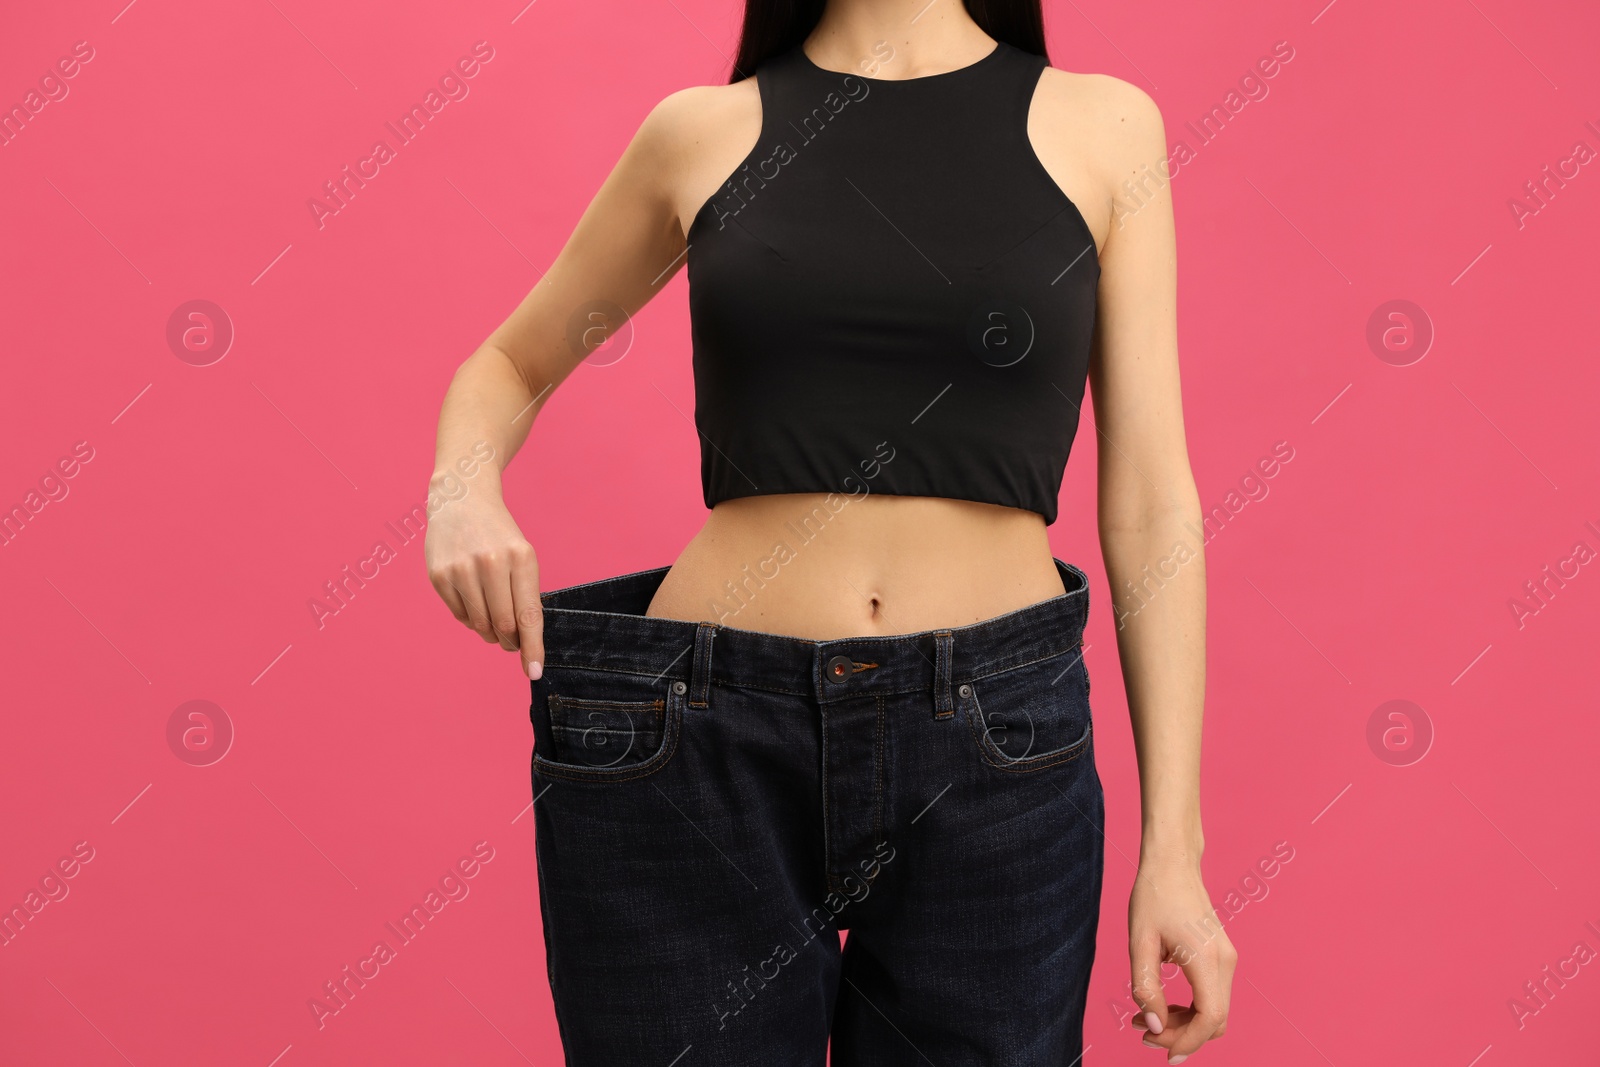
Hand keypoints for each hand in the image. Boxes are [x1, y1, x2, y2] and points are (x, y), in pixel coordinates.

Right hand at [423, 479, 544, 678]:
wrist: (461, 498)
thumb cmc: (499, 534)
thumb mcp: (522, 555)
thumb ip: (523, 595)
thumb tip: (520, 641)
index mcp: (521, 557)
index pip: (528, 615)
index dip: (532, 648)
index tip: (534, 672)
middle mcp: (491, 563)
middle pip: (503, 625)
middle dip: (511, 641)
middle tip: (512, 643)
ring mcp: (461, 570)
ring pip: (480, 624)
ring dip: (490, 632)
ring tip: (493, 620)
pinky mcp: (439, 575)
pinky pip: (459, 615)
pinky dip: (470, 618)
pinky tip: (473, 601)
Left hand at [1127, 856, 1236, 1062]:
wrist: (1173, 864)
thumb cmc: (1153, 897)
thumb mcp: (1140, 942)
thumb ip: (1146, 987)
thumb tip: (1153, 1025)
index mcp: (1207, 959)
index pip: (1209, 1018)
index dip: (1186, 1041)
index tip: (1157, 1047)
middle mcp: (1225, 963)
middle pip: (1214, 1021)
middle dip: (1180, 1035)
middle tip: (1141, 1029)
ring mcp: (1227, 960)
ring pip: (1214, 1011)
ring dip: (1183, 1022)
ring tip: (1144, 1016)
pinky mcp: (1221, 957)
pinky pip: (1212, 996)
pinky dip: (1190, 1008)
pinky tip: (1161, 1001)